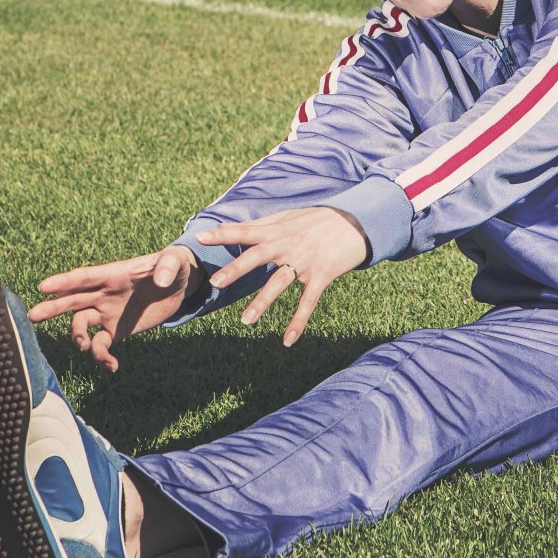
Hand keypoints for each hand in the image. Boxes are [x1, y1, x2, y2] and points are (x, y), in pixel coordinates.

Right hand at [30, 245, 198, 371]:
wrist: (178, 286)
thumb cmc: (172, 266)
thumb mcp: (173, 261)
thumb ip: (167, 267)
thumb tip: (160, 280)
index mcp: (112, 274)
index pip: (84, 277)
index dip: (64, 282)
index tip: (43, 287)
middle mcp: (103, 294)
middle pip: (72, 300)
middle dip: (52, 308)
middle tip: (32, 316)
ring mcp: (107, 312)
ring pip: (81, 324)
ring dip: (78, 336)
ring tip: (86, 346)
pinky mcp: (116, 330)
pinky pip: (100, 345)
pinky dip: (101, 357)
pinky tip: (112, 366)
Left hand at [199, 207, 368, 346]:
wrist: (357, 223)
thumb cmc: (319, 220)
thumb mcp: (290, 217)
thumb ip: (262, 225)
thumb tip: (233, 228)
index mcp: (278, 230)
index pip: (245, 231)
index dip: (223, 234)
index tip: (200, 238)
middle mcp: (288, 245)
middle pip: (257, 257)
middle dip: (236, 270)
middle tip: (215, 283)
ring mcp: (305, 261)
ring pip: (279, 283)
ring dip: (262, 302)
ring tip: (245, 321)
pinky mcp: (322, 276)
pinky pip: (308, 302)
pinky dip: (298, 322)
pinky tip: (287, 341)